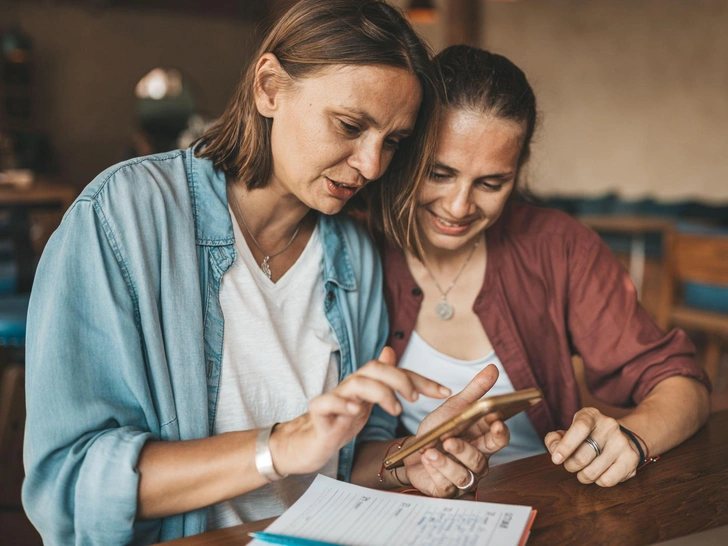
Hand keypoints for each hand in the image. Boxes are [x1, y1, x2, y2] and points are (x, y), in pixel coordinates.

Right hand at [271, 347, 450, 475]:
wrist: (308, 442)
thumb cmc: (339, 420)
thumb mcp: (366, 402)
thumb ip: (382, 380)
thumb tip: (390, 351)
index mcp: (367, 384)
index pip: (396, 373)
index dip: (421, 380)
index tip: (444, 392)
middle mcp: (352, 386)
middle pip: (376, 369)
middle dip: (400, 380)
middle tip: (414, 401)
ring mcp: (334, 398)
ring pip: (357, 382)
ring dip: (380, 392)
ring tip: (395, 410)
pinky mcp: (319, 413)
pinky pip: (327, 402)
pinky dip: (342, 403)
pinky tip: (356, 411)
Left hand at [404, 364, 509, 497]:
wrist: (412, 451)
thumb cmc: (438, 430)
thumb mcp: (454, 408)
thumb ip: (475, 391)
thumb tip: (493, 368)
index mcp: (482, 440)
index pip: (499, 439)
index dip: (499, 433)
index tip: (495, 422)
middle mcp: (477, 461)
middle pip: (481, 460)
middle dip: (466, 451)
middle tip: (450, 440)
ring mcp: (463, 478)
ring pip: (463, 475)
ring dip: (446, 462)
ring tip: (431, 450)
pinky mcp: (447, 490)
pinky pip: (445, 485)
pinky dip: (435, 471)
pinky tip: (426, 459)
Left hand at [545, 407, 640, 486]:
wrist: (621, 438)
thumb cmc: (588, 437)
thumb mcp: (570, 431)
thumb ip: (555, 439)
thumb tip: (554, 449)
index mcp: (591, 415)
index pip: (580, 428)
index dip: (566, 445)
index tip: (556, 459)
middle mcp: (609, 426)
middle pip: (582, 457)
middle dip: (570, 466)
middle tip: (571, 465)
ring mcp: (622, 442)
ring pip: (592, 472)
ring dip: (583, 476)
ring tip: (585, 469)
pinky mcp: (631, 459)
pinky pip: (607, 481)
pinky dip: (598, 481)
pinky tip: (600, 472)